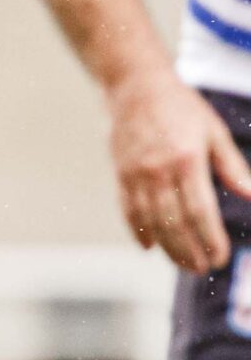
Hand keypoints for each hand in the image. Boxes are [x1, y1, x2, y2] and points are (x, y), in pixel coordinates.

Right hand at [108, 70, 250, 274]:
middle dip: (189, 251)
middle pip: (174, 223)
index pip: (200, 211)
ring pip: (151, 222)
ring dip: (167, 247)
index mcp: (187, 161)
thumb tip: (250, 196)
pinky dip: (138, 231)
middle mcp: (159, 173)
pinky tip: (150, 246)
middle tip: (201, 269)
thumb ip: (231, 168)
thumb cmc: (182, 109)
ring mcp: (136, 176)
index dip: (210, 239)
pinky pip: (129, 211)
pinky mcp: (121, 177)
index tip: (219, 257)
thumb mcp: (215, 132)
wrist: (136, 90)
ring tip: (182, 264)